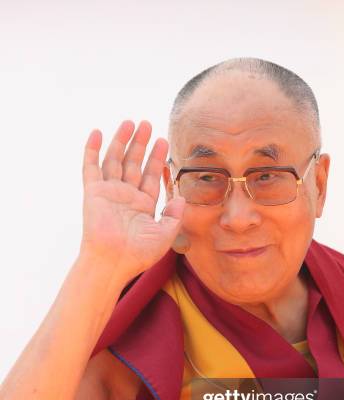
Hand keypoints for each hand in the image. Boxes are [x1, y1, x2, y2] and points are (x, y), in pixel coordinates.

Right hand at [79, 120, 184, 279]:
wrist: (114, 262)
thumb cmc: (139, 254)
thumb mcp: (165, 234)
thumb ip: (174, 215)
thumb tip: (182, 198)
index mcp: (143, 205)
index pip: (150, 176)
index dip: (157, 158)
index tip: (164, 141)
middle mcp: (126, 197)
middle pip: (133, 163)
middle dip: (141, 144)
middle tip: (147, 124)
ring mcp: (109, 193)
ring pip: (115, 160)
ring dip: (122, 141)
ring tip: (130, 122)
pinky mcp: (93, 193)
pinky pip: (91, 168)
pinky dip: (92, 150)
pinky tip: (97, 133)